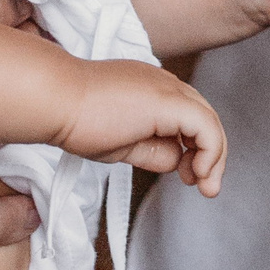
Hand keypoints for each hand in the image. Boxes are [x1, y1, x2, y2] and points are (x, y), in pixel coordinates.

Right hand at [49, 58, 227, 195]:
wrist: (56, 101)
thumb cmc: (76, 120)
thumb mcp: (123, 144)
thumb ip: (152, 149)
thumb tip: (176, 161)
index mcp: (151, 89)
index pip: (187, 116)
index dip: (193, 148)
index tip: (185, 174)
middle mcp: (164, 83)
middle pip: (204, 117)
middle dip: (209, 155)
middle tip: (204, 186)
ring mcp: (167, 89)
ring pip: (209, 121)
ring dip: (213, 158)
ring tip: (205, 186)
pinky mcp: (168, 101)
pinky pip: (205, 126)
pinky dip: (210, 152)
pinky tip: (197, 173)